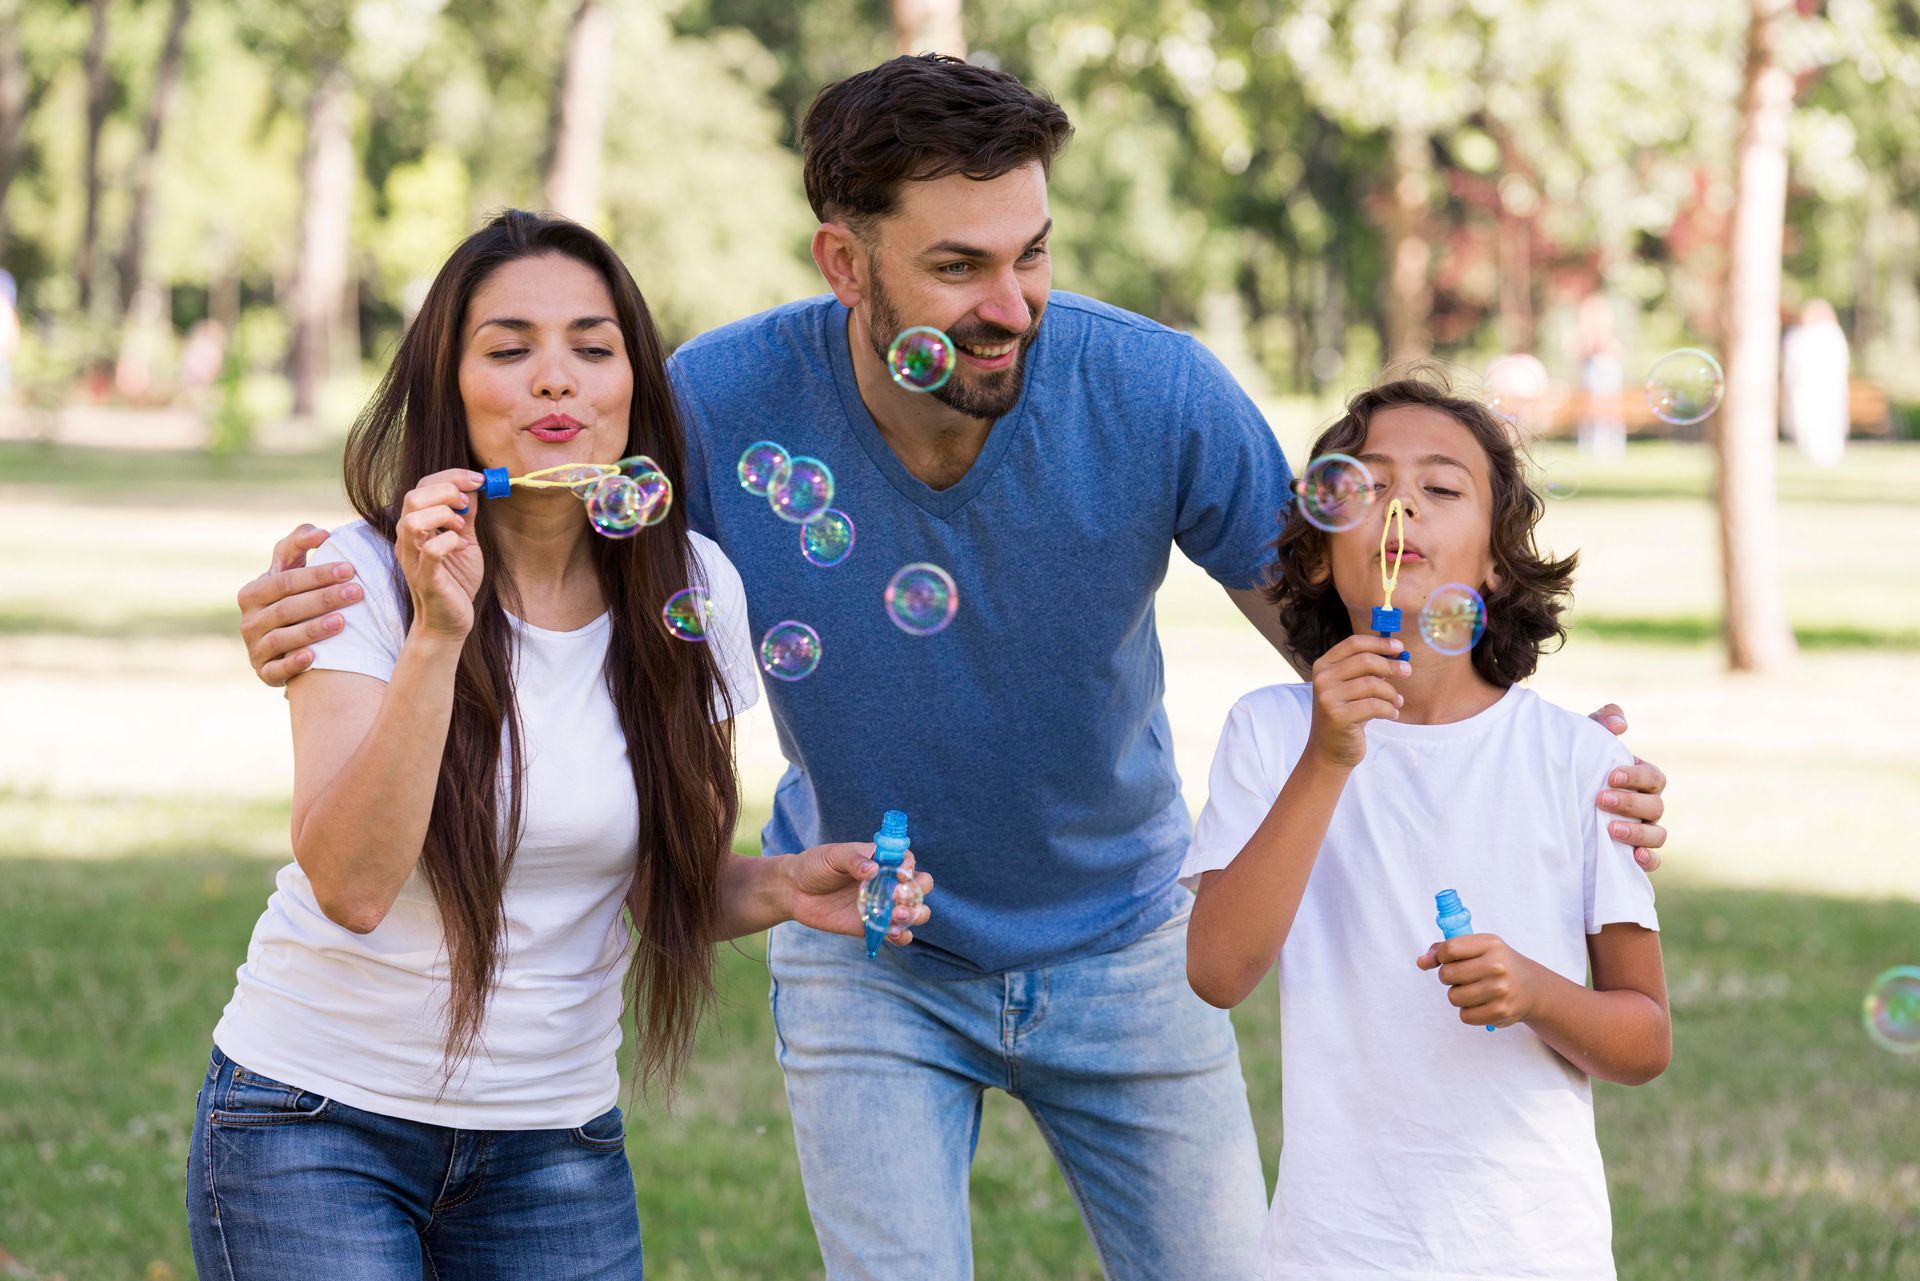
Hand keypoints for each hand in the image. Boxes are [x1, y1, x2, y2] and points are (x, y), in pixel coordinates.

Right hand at [238, 524, 366, 686]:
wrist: (283, 646)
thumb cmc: (294, 600)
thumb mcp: (291, 571)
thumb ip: (299, 545)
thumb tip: (321, 532)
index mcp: (256, 591)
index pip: (286, 578)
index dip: (316, 573)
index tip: (349, 567)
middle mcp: (250, 618)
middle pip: (288, 606)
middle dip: (324, 598)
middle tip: (357, 592)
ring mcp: (255, 646)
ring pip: (283, 637)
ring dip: (312, 628)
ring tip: (343, 622)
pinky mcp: (263, 672)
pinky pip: (275, 670)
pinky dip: (293, 663)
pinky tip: (313, 657)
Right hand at [395, 471, 485, 640]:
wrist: (450, 622)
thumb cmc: (456, 581)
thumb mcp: (465, 541)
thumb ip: (466, 516)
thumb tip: (475, 487)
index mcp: (416, 527)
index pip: (422, 487)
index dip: (451, 477)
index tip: (479, 480)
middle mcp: (408, 540)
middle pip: (412, 497)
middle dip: (446, 490)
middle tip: (467, 504)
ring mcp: (413, 559)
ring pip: (412, 521)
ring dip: (443, 514)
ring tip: (460, 526)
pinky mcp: (426, 578)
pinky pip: (431, 551)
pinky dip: (449, 541)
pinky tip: (461, 546)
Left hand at [785, 842, 933, 946]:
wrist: (794, 891)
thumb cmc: (815, 865)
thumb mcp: (832, 856)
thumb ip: (853, 860)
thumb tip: (873, 869)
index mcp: (881, 860)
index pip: (908, 862)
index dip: (910, 868)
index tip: (901, 875)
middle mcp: (887, 883)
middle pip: (920, 887)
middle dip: (917, 894)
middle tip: (898, 897)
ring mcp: (882, 906)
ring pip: (914, 912)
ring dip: (914, 915)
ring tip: (897, 916)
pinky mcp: (872, 927)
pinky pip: (896, 934)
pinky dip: (901, 936)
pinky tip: (893, 934)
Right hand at [1305, 633, 1409, 768]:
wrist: (1328, 751)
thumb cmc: (1345, 716)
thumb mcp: (1352, 689)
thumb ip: (1367, 671)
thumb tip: (1397, 655)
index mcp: (1324, 666)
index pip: (1354, 644)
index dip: (1379, 643)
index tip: (1399, 647)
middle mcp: (1322, 679)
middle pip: (1365, 660)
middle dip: (1391, 666)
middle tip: (1407, 671)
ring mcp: (1327, 698)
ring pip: (1373, 684)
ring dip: (1392, 693)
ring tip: (1397, 702)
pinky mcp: (1338, 716)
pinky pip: (1375, 706)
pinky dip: (1389, 709)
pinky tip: (1392, 714)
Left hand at [1417, 933, 1542, 1028]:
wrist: (1532, 987)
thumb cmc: (1497, 964)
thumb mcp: (1477, 947)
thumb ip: (1444, 950)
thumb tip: (1421, 962)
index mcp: (1490, 944)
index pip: (1448, 949)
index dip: (1441, 957)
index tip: (1449, 960)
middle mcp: (1497, 966)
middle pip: (1447, 975)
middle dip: (1448, 977)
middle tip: (1463, 977)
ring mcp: (1500, 991)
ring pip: (1453, 997)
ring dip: (1458, 995)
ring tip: (1474, 990)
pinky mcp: (1500, 1012)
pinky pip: (1465, 1016)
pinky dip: (1468, 1011)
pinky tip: (1482, 1003)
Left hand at [1587, 704, 1667, 870]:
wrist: (1556, 800)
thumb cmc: (1578, 765)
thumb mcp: (1586, 740)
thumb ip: (1602, 722)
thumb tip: (1619, 724)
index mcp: (1641, 780)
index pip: (1653, 777)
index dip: (1637, 777)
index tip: (1611, 776)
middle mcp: (1647, 807)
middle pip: (1655, 806)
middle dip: (1630, 803)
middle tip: (1600, 800)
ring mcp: (1643, 832)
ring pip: (1658, 835)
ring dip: (1638, 833)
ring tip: (1611, 830)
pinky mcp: (1632, 854)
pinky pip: (1653, 861)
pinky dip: (1648, 861)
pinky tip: (1632, 858)